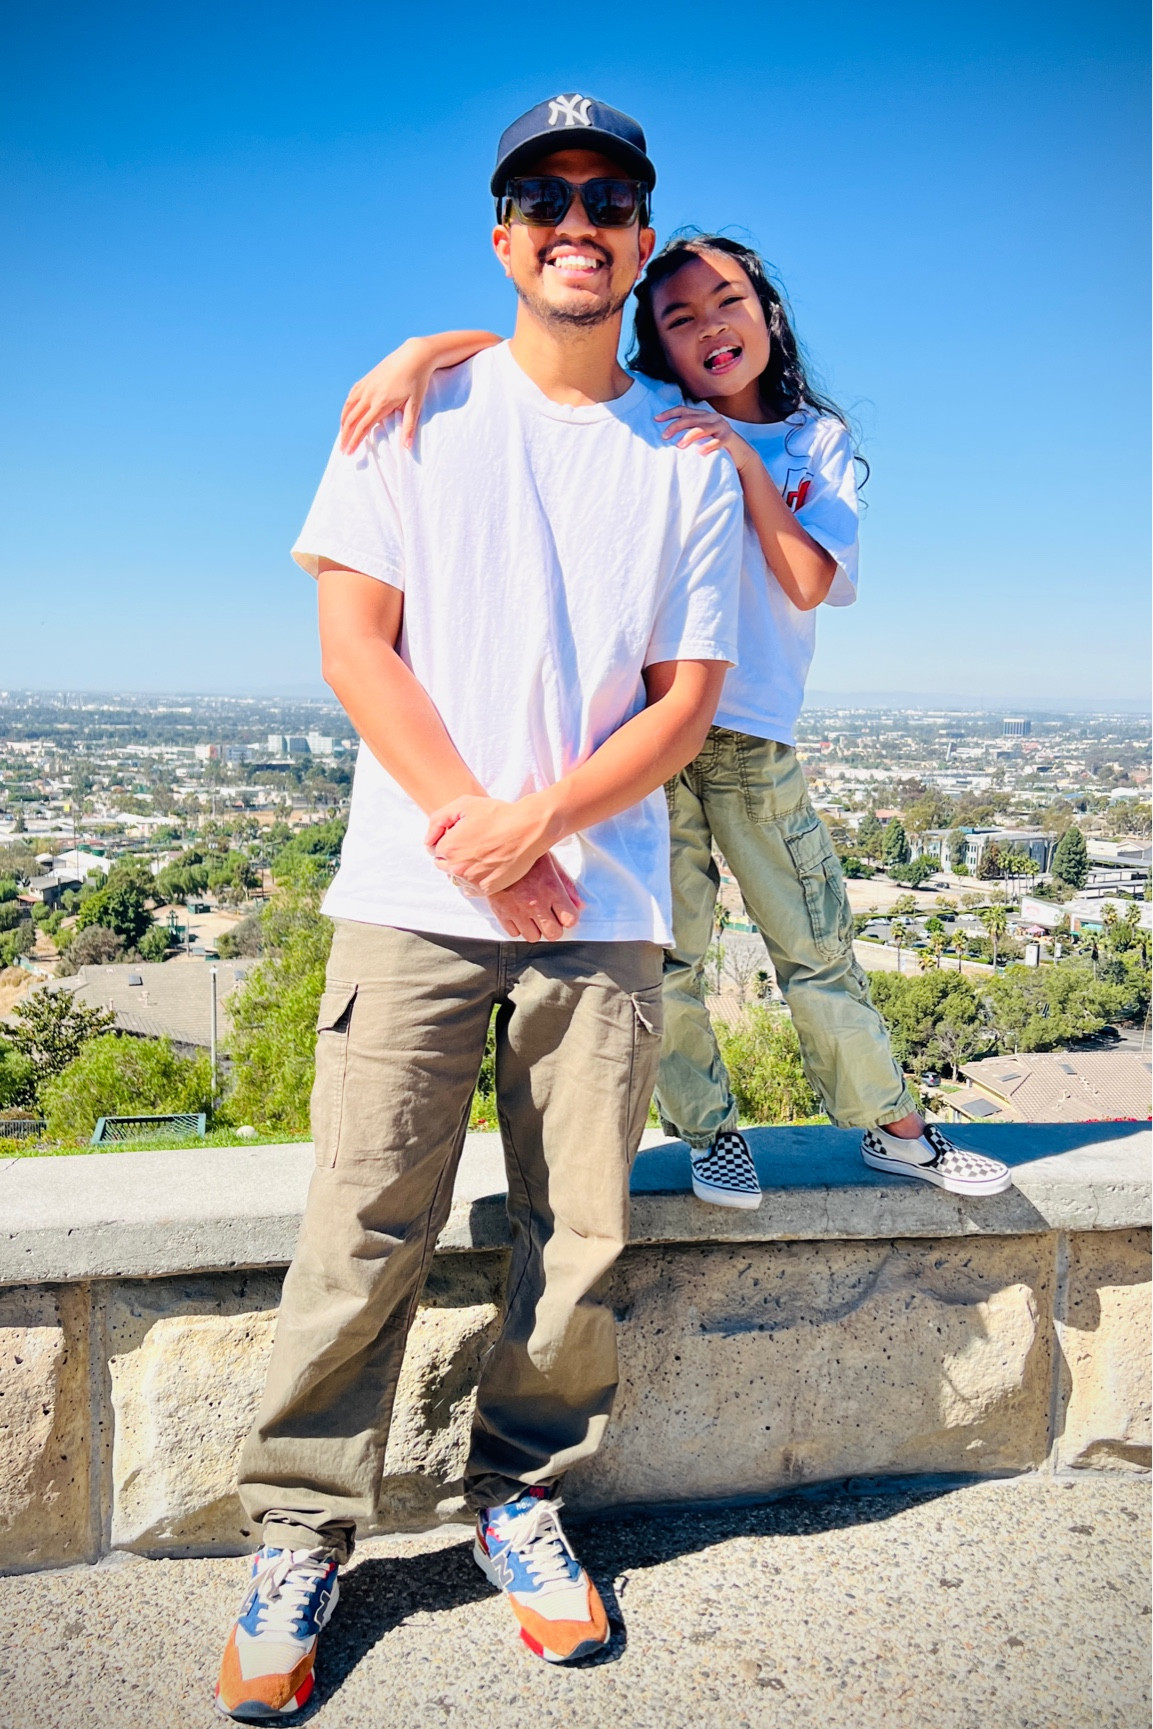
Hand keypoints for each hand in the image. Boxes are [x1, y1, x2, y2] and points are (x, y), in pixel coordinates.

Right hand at [340, 338, 435, 453]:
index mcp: (381, 403)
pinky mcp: (367, 379)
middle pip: (352, 419)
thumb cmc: (417, 380)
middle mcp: (370, 395)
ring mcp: (366, 385)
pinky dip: (346, 407)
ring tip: (342, 435)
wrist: (414, 356)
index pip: (363, 427)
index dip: (354, 441)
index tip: (348, 452)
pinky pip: (352, 395)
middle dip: (345, 436)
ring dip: (343, 423)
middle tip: (342, 449)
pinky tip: (346, 414)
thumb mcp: (416, 404)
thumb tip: (407, 447)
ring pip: (348, 407)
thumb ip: (409, 426)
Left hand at [425, 793, 553, 896]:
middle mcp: (457, 867)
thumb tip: (427, 840)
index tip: (463, 833)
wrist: (528, 828)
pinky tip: (483, 867)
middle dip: (452, 854)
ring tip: (480, 854)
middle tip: (472, 843)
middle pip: (442, 864)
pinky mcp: (487, 889)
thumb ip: (437, 820)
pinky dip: (472, 880)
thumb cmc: (498, 814)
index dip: (448, 839)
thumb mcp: (464, 805)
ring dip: (462, 867)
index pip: (435, 848)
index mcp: (449, 847)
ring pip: (456, 877)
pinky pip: (469, 889)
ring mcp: (472, 880)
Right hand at [487, 853, 583, 940]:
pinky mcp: (501, 913)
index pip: (570, 919)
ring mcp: (517, 910)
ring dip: (535, 929)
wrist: (494, 852)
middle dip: (554, 927)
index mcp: (551, 889)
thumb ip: (567, 885)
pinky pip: (514, 933)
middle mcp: (535, 903)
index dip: (569, 918)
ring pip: (533, 937)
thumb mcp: (551, 863)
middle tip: (549, 918)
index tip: (565, 914)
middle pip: (553, 934)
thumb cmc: (524, 857)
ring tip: (532, 916)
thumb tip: (579, 904)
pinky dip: (517, 927)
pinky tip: (518, 914)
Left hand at [655, 405, 755, 473]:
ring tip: (679, 445)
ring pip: (702, 428)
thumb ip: (689, 433)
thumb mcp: (702, 437)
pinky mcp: (729, 438)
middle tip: (663, 436)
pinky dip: (708, 447)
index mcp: (703, 416)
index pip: (684, 410)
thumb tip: (667, 436)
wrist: (741, 454)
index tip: (656, 419)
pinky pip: (717, 441)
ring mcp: (721, 427)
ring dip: (689, 436)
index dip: (669, 414)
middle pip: (690, 418)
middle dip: (675, 426)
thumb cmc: (716, 446)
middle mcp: (712, 418)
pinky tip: (699, 453)